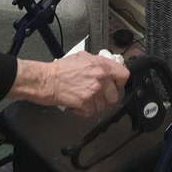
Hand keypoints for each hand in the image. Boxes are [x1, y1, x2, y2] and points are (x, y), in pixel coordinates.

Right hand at [9, 52, 129, 116]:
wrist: (47, 79)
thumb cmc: (61, 69)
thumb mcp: (83, 57)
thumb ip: (98, 63)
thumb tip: (109, 69)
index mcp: (101, 64)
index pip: (124, 75)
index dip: (119, 83)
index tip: (114, 86)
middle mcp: (100, 76)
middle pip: (115, 96)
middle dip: (106, 98)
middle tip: (95, 95)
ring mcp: (94, 90)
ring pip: (103, 107)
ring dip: (93, 106)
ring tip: (83, 98)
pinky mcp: (86, 102)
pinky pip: (91, 113)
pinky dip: (84, 112)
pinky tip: (77, 103)